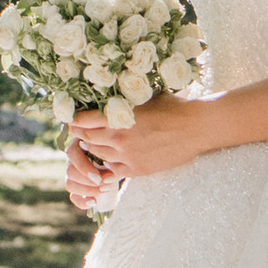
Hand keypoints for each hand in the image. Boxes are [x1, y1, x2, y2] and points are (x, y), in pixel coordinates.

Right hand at [63, 134, 113, 210]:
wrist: (122, 165)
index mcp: (80, 145)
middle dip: (87, 181)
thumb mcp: (114, 155)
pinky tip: (94, 202)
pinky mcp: (78, 187)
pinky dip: (82, 202)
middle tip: (104, 184)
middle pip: (70, 171)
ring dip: (87, 190)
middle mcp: (74, 159)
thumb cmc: (117, 154)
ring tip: (104, 190)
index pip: (72, 154)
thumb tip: (106, 177)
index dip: (84, 168)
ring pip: (70, 184)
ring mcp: (73, 173)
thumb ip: (109, 161)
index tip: (99, 178)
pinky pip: (74, 197)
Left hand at [69, 95, 218, 185]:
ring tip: (94, 143)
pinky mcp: (136, 169)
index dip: (74, 120)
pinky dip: (107, 165)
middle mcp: (118, 138)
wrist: (195, 128)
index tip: (71, 118)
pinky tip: (110, 158)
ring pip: (97, 155)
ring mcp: (126, 156)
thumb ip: (122, 102)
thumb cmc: (172, 107)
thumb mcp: (143, 97)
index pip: (82, 121)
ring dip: (93, 149)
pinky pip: (112, 170)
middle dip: (80, 134)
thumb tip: (105, 99)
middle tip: (79, 131)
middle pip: (86, 139)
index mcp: (117, 116)